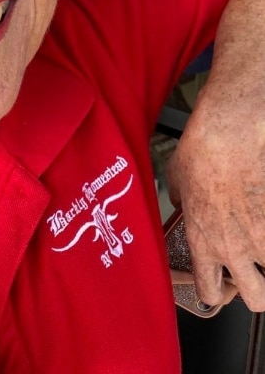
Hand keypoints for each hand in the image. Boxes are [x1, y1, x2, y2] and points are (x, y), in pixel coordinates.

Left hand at [167, 83, 264, 311]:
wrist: (231, 133)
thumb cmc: (201, 150)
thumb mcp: (176, 177)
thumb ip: (180, 200)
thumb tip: (181, 201)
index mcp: (203, 241)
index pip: (208, 292)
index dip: (215, 290)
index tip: (220, 283)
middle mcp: (234, 248)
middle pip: (257, 298)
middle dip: (258, 289)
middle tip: (255, 270)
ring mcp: (263, 236)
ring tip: (262, 241)